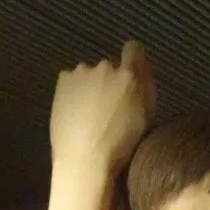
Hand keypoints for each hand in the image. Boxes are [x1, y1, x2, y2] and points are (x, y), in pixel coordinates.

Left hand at [50, 40, 155, 170]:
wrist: (84, 160)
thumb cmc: (121, 146)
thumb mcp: (145, 118)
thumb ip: (146, 88)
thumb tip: (142, 70)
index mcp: (130, 76)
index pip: (134, 49)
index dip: (132, 61)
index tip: (129, 78)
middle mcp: (107, 66)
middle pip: (110, 65)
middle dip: (110, 80)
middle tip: (107, 107)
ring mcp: (82, 72)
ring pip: (89, 73)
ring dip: (91, 86)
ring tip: (88, 113)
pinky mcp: (64, 80)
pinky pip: (71, 79)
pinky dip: (73, 90)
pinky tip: (73, 111)